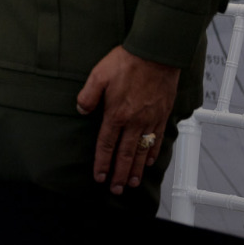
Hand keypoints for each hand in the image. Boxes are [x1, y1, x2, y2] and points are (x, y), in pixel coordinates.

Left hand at [77, 45, 179, 193]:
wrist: (156, 54)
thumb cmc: (126, 62)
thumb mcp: (98, 75)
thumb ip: (87, 96)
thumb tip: (81, 110)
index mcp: (116, 114)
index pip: (106, 145)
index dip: (102, 163)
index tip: (99, 177)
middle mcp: (134, 121)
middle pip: (126, 154)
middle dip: (120, 174)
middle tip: (117, 190)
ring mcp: (150, 119)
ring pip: (143, 151)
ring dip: (137, 170)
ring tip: (133, 183)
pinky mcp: (162, 114)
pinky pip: (157, 139)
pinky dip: (153, 153)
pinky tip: (150, 162)